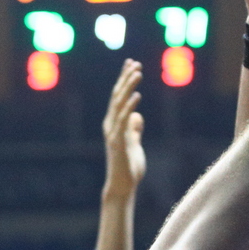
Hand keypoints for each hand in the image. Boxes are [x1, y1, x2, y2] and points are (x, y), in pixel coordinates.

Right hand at [101, 60, 145, 200]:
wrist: (122, 187)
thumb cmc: (128, 168)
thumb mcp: (134, 144)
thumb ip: (134, 130)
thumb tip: (137, 117)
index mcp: (114, 124)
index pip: (118, 97)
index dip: (124, 80)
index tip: (131, 64)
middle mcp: (111, 125)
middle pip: (117, 96)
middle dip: (126, 78)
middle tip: (135, 62)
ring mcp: (113, 133)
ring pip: (120, 104)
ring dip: (128, 87)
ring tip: (137, 72)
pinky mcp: (118, 142)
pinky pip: (124, 121)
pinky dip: (129, 107)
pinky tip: (137, 95)